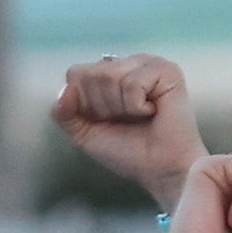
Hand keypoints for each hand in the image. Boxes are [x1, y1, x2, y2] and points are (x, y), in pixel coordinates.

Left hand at [50, 54, 203, 207]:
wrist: (158, 168)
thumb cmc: (127, 151)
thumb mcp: (84, 133)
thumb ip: (64, 113)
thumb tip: (65, 90)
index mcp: (107, 74)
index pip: (76, 74)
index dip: (84, 103)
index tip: (105, 120)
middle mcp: (127, 64)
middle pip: (91, 74)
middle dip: (102, 106)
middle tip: (126, 119)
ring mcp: (147, 64)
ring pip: (109, 76)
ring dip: (120, 107)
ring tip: (140, 115)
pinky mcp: (166, 70)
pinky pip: (132, 83)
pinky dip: (137, 106)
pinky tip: (153, 111)